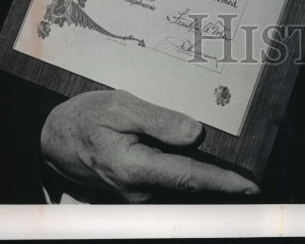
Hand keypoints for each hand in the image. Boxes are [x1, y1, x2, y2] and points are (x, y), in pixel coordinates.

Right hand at [40, 89, 260, 201]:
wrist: (54, 141)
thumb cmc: (85, 119)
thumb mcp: (119, 106)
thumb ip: (159, 120)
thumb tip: (195, 133)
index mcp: (135, 168)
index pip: (188, 177)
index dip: (222, 183)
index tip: (250, 186)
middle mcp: (138, 191)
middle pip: (189, 186)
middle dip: (219, 178)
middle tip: (246, 168)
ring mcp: (136, 197)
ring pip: (179, 187)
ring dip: (201, 176)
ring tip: (223, 160)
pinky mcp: (135, 194)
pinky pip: (167, 185)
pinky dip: (184, 174)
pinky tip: (191, 157)